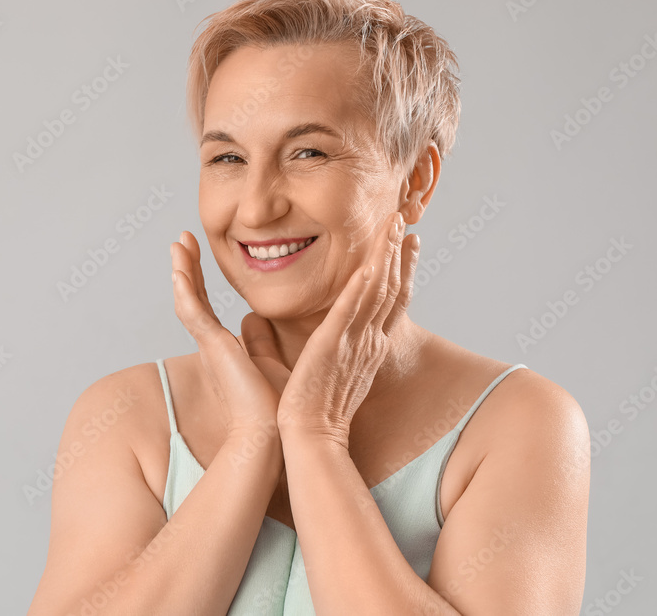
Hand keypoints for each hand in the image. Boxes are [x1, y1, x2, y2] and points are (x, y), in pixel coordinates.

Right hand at [170, 231, 285, 437]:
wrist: (273, 430)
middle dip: (187, 266)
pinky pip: (195, 316)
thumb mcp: (269, 360)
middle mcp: (212, 344)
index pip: (205, 303)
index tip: (193, 250)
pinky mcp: (214, 349)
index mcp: (223, 346)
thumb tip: (255, 318)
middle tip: (181, 238)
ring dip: (182, 270)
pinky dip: (185, 293)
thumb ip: (260, 340)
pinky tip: (180, 272)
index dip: (197, 277)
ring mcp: (210, 346)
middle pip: (192, 296)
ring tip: (178, 243)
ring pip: (189, 300)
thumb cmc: (275, 404)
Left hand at [275, 211, 419, 446]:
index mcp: (365, 346)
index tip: (405, 242)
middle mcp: (368, 341)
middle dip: (398, 252)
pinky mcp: (333, 346)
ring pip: (376, 291)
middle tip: (403, 219)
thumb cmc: (306, 409)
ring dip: (386, 255)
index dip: (399, 269)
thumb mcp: (303, 367)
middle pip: (390, 288)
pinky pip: (351, 312)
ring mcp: (354, 342)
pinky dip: (360, 287)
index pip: (388, 300)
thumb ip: (277, 339)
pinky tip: (369, 264)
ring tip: (393, 224)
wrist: (310, 438)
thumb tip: (250, 319)